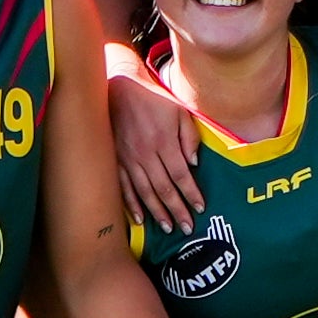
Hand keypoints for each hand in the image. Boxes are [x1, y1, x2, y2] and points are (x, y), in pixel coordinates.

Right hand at [109, 70, 205, 232]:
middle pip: (164, 188)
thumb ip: (189, 137)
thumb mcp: (179, 111)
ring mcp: (128, 159)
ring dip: (157, 212)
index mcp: (164, 142)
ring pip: (145, 192)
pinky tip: (140, 219)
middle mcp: (146, 154)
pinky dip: (132, 205)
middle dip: (177, 210)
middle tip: (187, 228)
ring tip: (168, 228)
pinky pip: (124, 187)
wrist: (120, 89)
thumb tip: (193, 163)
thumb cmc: (154, 100)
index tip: (200, 208)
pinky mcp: (116, 161)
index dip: (191, 193)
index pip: (181, 175)